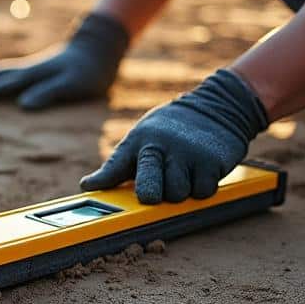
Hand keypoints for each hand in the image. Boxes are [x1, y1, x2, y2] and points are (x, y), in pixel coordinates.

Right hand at [0, 12, 128, 110]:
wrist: (101, 47)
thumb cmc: (90, 72)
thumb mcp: (72, 85)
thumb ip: (48, 92)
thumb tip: (23, 105)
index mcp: (33, 75)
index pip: (2, 85)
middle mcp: (28, 69)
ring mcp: (32, 66)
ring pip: (0, 71)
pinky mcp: (38, 66)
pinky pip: (9, 70)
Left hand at [80, 69, 267, 203]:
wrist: (217, 106)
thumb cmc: (170, 131)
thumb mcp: (141, 140)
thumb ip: (116, 167)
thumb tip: (87, 185)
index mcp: (138, 141)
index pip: (114, 166)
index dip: (101, 180)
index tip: (88, 187)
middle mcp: (161, 146)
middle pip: (149, 192)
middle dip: (152, 197)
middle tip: (156, 191)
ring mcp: (188, 154)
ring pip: (177, 196)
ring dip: (180, 192)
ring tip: (182, 174)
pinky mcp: (212, 161)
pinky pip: (202, 193)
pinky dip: (201, 189)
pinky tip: (199, 172)